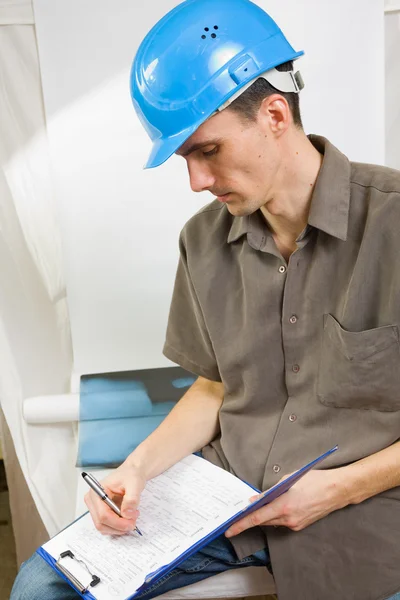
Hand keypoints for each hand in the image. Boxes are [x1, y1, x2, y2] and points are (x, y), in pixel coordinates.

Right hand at [84, 461, 145, 535]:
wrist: (132, 473)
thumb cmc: (130, 475)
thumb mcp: (134, 484)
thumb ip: (131, 499)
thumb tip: (127, 514)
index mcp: (96, 491)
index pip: (103, 514)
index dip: (117, 523)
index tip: (131, 523)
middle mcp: (93, 501)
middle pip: (101, 523)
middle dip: (119, 526)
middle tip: (134, 521)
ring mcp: (96, 508)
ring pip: (104, 527)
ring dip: (119, 528)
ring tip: (132, 517)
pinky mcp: (101, 512)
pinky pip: (107, 526)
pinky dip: (118, 526)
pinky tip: (127, 518)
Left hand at [225, 468, 348, 536]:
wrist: (337, 490)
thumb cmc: (314, 480)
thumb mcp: (288, 480)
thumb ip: (269, 491)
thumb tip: (255, 500)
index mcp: (283, 506)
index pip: (257, 518)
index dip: (241, 524)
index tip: (229, 530)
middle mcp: (288, 519)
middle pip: (263, 521)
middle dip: (249, 519)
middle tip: (236, 516)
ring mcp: (295, 524)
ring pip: (272, 522)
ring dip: (262, 516)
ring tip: (252, 509)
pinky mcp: (300, 525)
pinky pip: (282, 522)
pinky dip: (274, 515)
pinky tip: (271, 508)